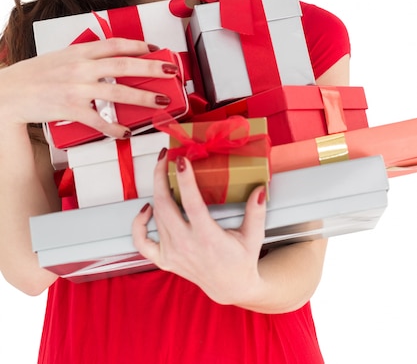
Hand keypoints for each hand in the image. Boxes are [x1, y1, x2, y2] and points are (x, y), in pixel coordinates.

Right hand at [0, 38, 178, 138]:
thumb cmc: (35, 74)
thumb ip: (86, 56)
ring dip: (143, 97)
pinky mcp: (70, 110)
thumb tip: (111, 59)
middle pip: (124, 65)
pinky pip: (99, 120)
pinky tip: (126, 132)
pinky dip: (114, 128)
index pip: (116, 44)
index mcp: (80, 52)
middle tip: (171, 71)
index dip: (139, 46)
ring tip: (160, 102)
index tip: (155, 49)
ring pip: (118, 92)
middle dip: (152, 68)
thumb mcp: (62, 56)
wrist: (9, 91)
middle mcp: (81, 68)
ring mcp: (77, 89)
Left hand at [132, 150, 266, 305]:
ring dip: (156, 191)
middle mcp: (186, 245)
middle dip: (161, 177)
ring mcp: (172, 254)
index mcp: (208, 238)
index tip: (182, 160)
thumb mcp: (254, 236)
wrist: (230, 287)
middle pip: (165, 206)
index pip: (191, 204)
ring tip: (163, 172)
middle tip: (166, 158)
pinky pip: (142, 242)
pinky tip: (147, 208)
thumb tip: (259, 189)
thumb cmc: (242, 260)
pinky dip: (139, 224)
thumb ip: (256, 212)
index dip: (184, 180)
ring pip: (156, 216)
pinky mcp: (164, 259)